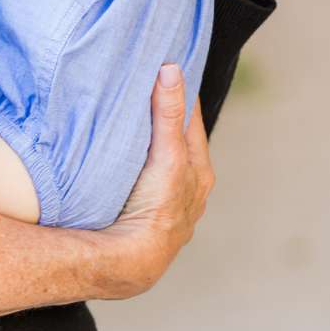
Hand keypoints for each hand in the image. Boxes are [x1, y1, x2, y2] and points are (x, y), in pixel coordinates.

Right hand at [93, 64, 212, 299]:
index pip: (192, 122)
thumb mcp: (166, 154)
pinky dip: (144, 176)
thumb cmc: (155, 207)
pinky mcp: (152, 224)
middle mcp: (192, 192)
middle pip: (180, 147)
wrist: (132, 260)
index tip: (169, 71)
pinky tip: (129, 174)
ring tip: (137, 131)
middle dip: (168, 124)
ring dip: (155, 152)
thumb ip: (168, 114)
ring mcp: (172, 210)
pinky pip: (150, 190)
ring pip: (166, 170)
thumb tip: (171, 70)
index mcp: (200, 171)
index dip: (181, 97)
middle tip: (150, 94)